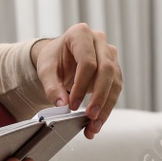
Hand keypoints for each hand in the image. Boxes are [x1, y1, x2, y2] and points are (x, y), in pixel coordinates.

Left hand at [32, 23, 122, 137]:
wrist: (60, 58)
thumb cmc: (54, 59)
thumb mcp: (46, 70)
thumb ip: (52, 87)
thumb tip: (62, 105)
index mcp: (80, 34)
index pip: (87, 61)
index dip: (82, 85)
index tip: (73, 105)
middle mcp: (99, 41)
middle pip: (106, 70)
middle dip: (99, 97)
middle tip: (90, 116)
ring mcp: (110, 55)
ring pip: (115, 82)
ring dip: (106, 107)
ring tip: (94, 126)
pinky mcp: (114, 70)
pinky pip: (115, 90)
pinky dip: (107, 108)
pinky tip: (97, 122)